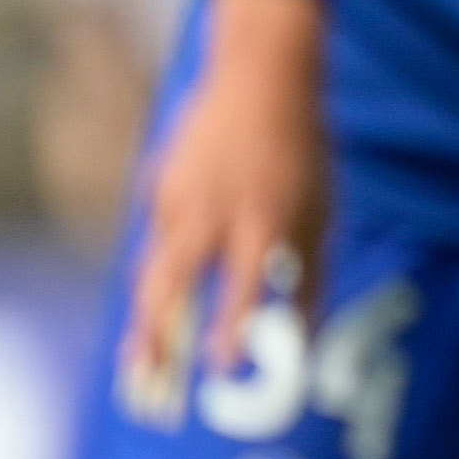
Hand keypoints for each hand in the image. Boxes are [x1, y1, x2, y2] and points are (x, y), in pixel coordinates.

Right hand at [120, 0, 334, 410]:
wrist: (259, 80)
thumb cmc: (301, 156)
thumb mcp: (320, 214)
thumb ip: (308, 276)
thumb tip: (299, 337)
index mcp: (262, 222)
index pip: (243, 290)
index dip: (229, 332)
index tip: (220, 367)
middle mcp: (212, 214)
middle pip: (170, 285)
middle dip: (153, 336)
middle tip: (142, 378)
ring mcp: (175, 198)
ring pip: (154, 266)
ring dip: (146, 314)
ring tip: (138, 359)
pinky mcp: (156, 185)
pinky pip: (157, 234)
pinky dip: (162, 262)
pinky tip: (163, 281)